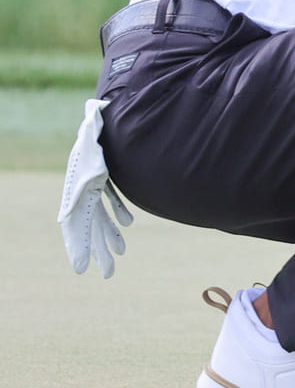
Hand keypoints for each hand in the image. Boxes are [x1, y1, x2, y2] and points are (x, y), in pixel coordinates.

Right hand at [60, 99, 132, 278]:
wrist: (104, 113)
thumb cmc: (99, 128)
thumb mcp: (94, 138)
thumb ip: (92, 148)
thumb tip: (85, 152)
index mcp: (79, 186)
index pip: (75, 223)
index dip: (78, 246)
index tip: (82, 269)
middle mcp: (82, 187)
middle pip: (88, 225)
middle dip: (97, 249)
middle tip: (107, 274)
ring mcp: (92, 181)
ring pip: (99, 214)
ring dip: (108, 235)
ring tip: (120, 253)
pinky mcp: (103, 175)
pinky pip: (108, 198)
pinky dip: (117, 211)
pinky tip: (127, 223)